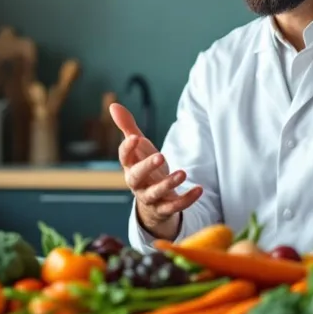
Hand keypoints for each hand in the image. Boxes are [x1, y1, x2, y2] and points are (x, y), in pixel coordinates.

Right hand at [109, 103, 202, 237]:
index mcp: (129, 167)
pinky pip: (174, 206)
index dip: (127, 149)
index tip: (135, 138)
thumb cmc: (145, 167)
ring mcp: (150, 197)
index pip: (124, 158)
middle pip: (135, 178)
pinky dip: (186, 199)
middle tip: (160, 156)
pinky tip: (199, 189)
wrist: (154, 199)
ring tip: (183, 173)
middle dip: (147, 167)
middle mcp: (136, 184)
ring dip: (168, 184)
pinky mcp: (164, 208)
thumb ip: (127, 127)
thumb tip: (113, 105)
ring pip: (155, 193)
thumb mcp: (138, 147)